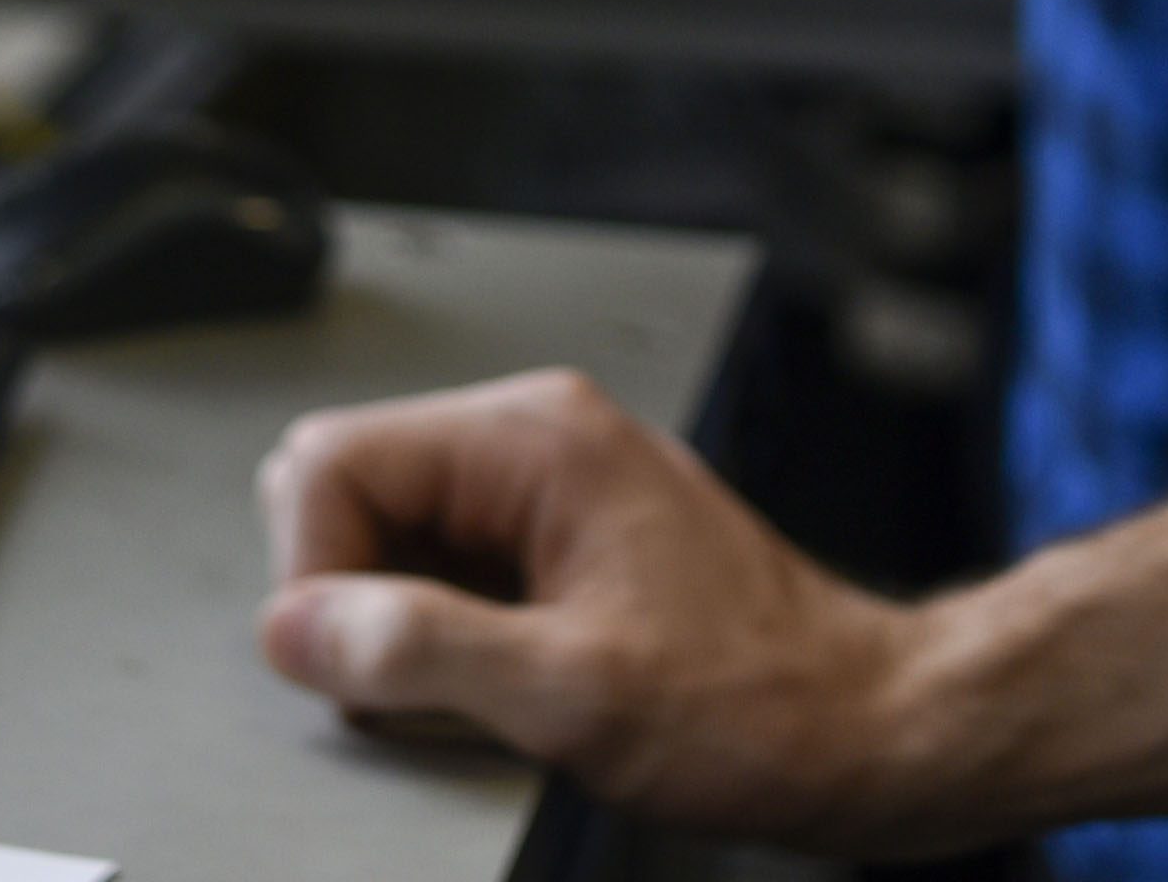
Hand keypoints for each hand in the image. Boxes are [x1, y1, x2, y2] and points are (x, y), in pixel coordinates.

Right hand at [257, 372, 961, 849]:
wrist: (869, 729)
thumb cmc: (761, 706)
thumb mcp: (574, 695)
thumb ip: (422, 652)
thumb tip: (298, 628)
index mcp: (533, 438)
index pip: (328, 463)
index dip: (315, 577)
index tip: (356, 668)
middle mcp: (536, 439)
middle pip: (346, 491)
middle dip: (351, 601)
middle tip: (434, 687)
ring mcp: (550, 489)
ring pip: (389, 541)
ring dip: (403, 631)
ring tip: (494, 695)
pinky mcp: (561, 544)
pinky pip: (446, 577)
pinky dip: (448, 643)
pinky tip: (514, 692)